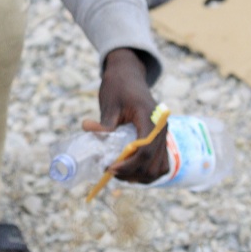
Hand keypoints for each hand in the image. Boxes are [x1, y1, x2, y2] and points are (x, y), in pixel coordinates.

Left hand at [86, 48, 169, 183]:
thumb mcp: (109, 103)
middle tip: (110, 172)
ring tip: (120, 174)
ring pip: (159, 167)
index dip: (128, 164)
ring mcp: (163, 134)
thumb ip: (103, 122)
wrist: (129, 75)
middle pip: (152, 163)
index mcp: (150, 118)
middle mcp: (161, 128)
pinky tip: (131, 173)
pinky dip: (148, 172)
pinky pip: (160, 163)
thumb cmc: (118, 87)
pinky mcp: (161, 139)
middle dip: (132, 173)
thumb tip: (87, 129)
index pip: (145, 149)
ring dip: (141, 176)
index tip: (110, 168)